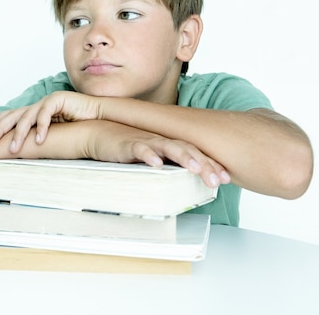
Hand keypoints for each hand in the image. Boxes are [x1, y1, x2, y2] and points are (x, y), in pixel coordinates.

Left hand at [0, 91, 99, 151]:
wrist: (100, 115)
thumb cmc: (79, 125)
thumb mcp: (55, 134)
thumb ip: (41, 137)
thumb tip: (26, 151)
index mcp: (36, 111)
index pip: (12, 115)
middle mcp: (39, 105)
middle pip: (14, 115)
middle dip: (0, 127)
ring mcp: (48, 101)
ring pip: (27, 117)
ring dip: (19, 134)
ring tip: (14, 149)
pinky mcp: (58, 99)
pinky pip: (46, 115)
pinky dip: (41, 128)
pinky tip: (38, 140)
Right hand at [88, 124, 230, 188]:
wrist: (97, 135)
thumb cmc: (124, 148)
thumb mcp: (149, 160)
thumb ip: (165, 169)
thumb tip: (183, 188)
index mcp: (168, 145)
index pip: (195, 153)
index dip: (211, 164)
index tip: (225, 178)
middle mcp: (160, 141)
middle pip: (187, 150)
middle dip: (205, 165)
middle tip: (217, 180)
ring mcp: (145, 141)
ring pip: (168, 147)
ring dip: (184, 157)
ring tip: (195, 168)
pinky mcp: (127, 144)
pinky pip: (139, 148)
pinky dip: (149, 155)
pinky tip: (156, 163)